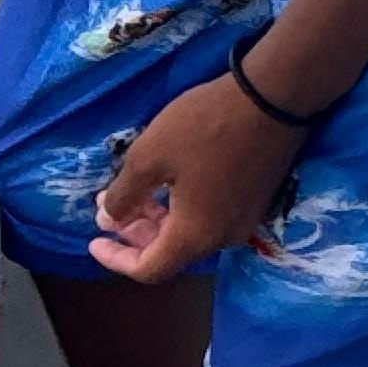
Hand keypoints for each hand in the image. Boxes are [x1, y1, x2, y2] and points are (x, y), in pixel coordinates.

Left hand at [90, 74, 301, 281]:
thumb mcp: (148, 157)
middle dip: (135, 236)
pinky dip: (183, 210)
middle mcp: (224, 238)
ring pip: (191, 234)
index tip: (94, 240)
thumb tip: (109, 221)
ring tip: (135, 192)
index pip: (150, 269)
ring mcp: (245, 220)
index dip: (116, 259)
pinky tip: (168, 184)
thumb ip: (123, 196)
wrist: (273, 97)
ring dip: (158, 220)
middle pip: (171, 253)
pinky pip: (210, 219)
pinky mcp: (256, 200)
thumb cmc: (204, 126)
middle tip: (110, 208)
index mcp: (195, 235)